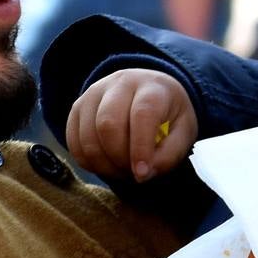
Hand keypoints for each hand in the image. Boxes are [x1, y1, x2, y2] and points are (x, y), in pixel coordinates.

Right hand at [66, 69, 198, 181]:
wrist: (150, 92)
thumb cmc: (169, 116)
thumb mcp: (183, 133)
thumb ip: (169, 155)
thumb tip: (143, 174)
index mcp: (152, 87)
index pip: (142, 114)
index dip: (140, 148)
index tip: (141, 174)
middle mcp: (120, 83)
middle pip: (107, 124)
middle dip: (118, 158)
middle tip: (132, 174)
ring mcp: (94, 92)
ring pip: (87, 135)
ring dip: (102, 164)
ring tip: (121, 170)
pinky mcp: (78, 107)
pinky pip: (73, 141)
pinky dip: (87, 161)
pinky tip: (105, 165)